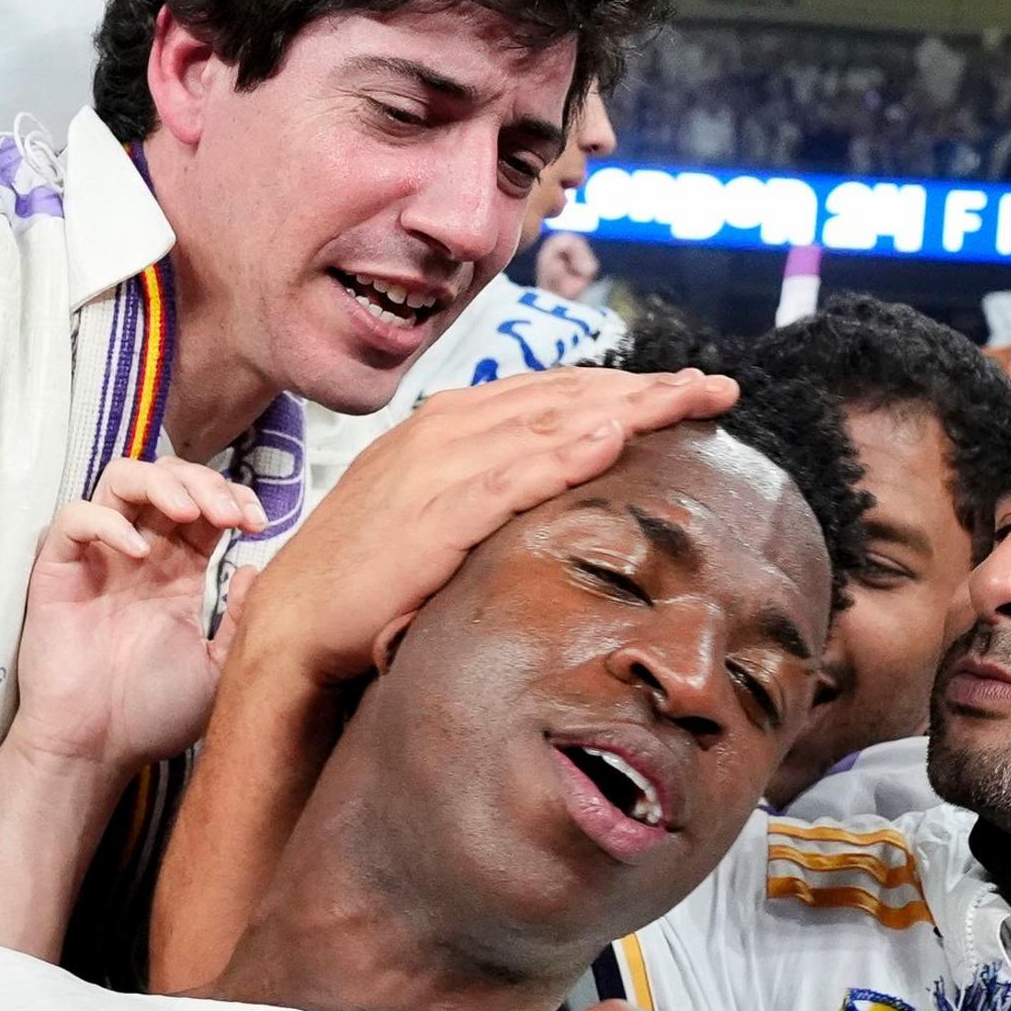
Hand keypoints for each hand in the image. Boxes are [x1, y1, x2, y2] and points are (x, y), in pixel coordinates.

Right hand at [1, 462, 260, 776]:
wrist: (97, 750)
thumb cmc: (151, 716)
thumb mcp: (217, 670)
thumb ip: (239, 621)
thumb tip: (255, 569)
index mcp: (177, 572)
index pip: (204, 507)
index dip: (231, 497)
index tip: (257, 522)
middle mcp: (139, 556)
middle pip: (168, 480)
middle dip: (204, 482)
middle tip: (229, 514)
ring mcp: (97, 558)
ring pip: (120, 480)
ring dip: (160, 484)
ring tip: (189, 513)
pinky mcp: (58, 570)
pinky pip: (73, 518)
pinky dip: (107, 521)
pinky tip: (140, 553)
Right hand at [230, 368, 732, 687]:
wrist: (294, 626)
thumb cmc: (364, 581)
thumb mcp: (431, 516)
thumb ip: (485, 489)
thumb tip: (549, 485)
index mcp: (444, 426)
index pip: (549, 391)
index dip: (621, 385)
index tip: (682, 389)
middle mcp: (443, 431)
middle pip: (564, 395)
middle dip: (645, 387)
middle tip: (715, 388)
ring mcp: (437, 467)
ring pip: (550, 422)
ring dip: (628, 407)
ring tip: (690, 398)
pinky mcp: (434, 514)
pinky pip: (512, 476)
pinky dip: (563, 453)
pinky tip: (612, 438)